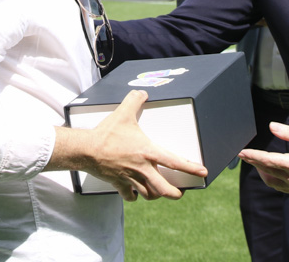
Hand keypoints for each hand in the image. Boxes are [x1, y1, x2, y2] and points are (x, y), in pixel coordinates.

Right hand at [53, 90, 206, 201]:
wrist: (86, 150)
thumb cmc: (106, 133)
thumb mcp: (123, 113)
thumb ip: (134, 101)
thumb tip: (142, 92)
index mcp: (147, 152)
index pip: (175, 162)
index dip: (191, 168)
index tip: (202, 173)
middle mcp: (142, 168)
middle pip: (164, 189)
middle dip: (175, 193)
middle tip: (180, 192)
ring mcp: (131, 178)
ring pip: (149, 194)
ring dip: (156, 195)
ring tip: (160, 192)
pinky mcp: (119, 183)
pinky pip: (130, 196)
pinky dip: (135, 196)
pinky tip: (136, 193)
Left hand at [237, 122, 288, 194]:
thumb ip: (287, 132)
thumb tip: (271, 126)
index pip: (268, 161)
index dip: (253, 156)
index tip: (241, 152)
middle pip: (266, 171)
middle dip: (253, 162)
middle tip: (244, 155)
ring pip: (272, 182)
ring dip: (262, 172)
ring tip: (256, 161)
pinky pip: (280, 187)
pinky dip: (272, 179)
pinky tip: (269, 171)